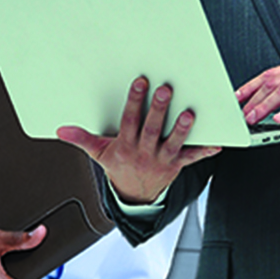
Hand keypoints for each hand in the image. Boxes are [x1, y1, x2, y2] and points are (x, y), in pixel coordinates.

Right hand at [57, 77, 220, 204]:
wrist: (135, 196)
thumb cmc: (119, 168)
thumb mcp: (98, 154)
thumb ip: (82, 139)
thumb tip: (63, 130)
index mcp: (126, 146)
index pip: (129, 121)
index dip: (134, 101)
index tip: (140, 82)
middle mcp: (145, 153)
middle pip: (152, 129)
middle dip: (159, 110)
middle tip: (166, 90)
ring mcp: (162, 159)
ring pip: (173, 143)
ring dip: (182, 129)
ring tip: (189, 113)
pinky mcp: (177, 165)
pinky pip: (192, 158)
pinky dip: (204, 151)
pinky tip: (217, 144)